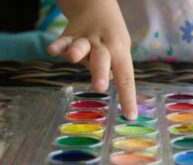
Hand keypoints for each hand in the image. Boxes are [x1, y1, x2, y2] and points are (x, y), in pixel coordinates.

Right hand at [47, 0, 136, 119]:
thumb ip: (114, 68)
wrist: (98, 8)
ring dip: (77, 52)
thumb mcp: (121, 51)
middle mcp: (104, 46)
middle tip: (100, 87)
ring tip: (73, 57)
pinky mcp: (70, 35)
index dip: (128, 97)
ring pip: (82, 46)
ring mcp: (86, 40)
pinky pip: (63, 40)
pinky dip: (58, 45)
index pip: (126, 78)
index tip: (130, 116)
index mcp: (120, 53)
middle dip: (101, 73)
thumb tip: (111, 83)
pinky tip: (52, 50)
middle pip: (103, 59)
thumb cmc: (112, 38)